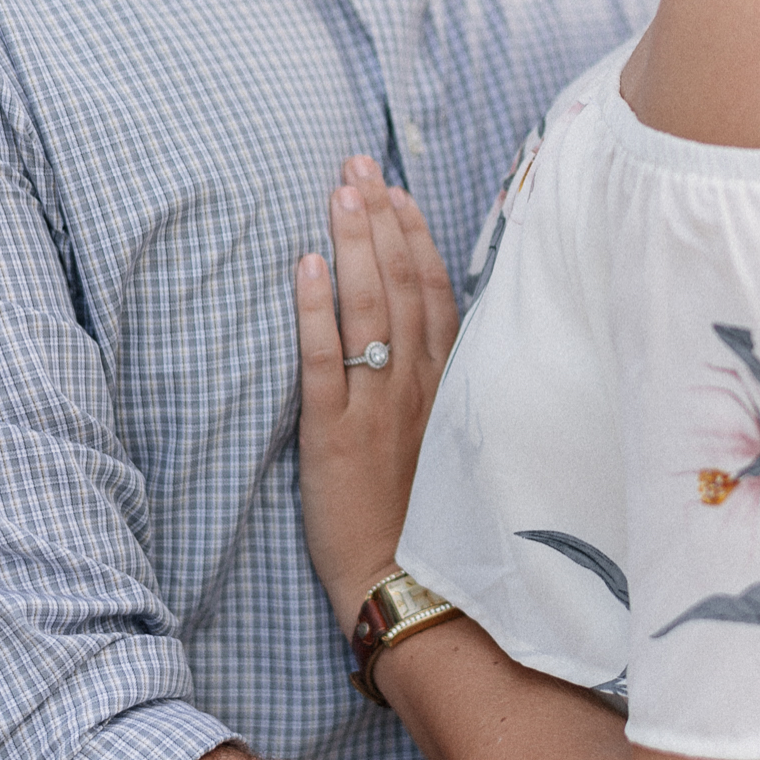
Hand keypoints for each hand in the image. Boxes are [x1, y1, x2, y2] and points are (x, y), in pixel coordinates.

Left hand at [296, 157, 457, 631]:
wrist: (416, 594)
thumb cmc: (433, 529)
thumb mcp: (454, 453)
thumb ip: (445, 397)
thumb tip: (432, 352)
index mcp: (448, 389)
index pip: (436, 294)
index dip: (416, 238)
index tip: (399, 192)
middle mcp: (420, 387)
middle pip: (401, 284)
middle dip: (380, 218)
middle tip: (356, 164)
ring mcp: (379, 407)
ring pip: (368, 308)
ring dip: (353, 243)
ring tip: (338, 190)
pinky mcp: (335, 435)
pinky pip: (325, 360)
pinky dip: (315, 309)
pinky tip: (305, 264)